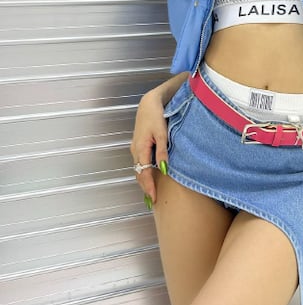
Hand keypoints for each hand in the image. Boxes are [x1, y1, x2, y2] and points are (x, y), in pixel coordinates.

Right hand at [130, 89, 168, 205]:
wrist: (149, 103)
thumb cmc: (156, 116)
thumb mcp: (162, 134)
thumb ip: (163, 152)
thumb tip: (164, 170)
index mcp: (141, 149)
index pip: (144, 173)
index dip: (148, 187)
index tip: (153, 199)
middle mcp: (135, 150)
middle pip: (139, 173)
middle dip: (144, 188)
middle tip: (151, 201)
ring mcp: (135, 147)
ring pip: (139, 168)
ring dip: (144, 181)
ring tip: (150, 193)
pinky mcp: (138, 144)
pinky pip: (140, 162)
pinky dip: (144, 172)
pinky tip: (149, 176)